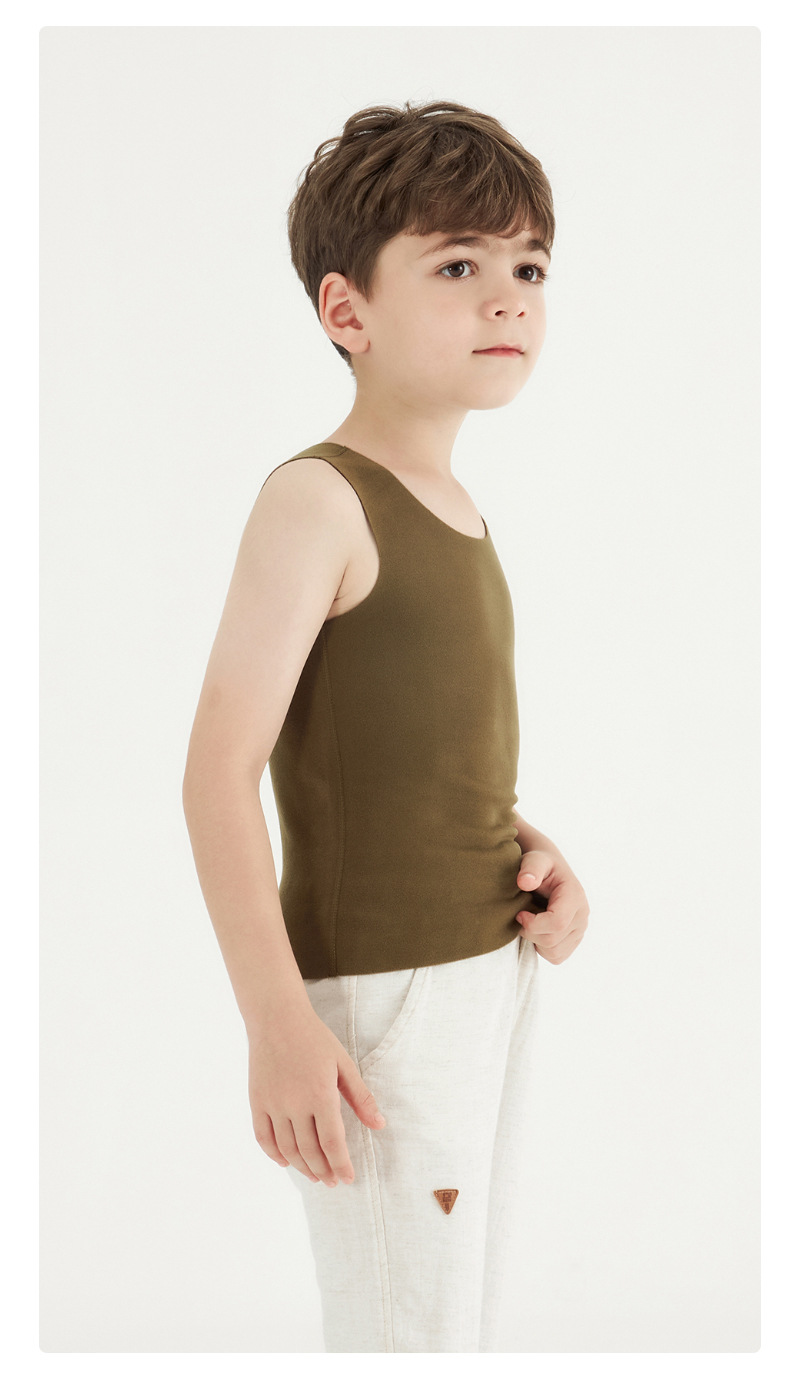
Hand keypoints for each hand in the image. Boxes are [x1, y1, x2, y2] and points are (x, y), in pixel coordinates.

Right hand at [247, 1005, 385, 1186]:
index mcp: (320, 1094)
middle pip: (310, 1151)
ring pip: (287, 1149)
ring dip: (302, 1167)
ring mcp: (273, 1104)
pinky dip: (274, 1154)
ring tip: (314, 1176)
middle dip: (323, 1171)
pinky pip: (263, 1137)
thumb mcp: (344, 1063)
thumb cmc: (315, 1038)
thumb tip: (380, 1125)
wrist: (277, 1018)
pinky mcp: (257, 1101)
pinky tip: (285, 1161)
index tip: (347, 1179)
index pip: (332, 1142)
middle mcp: (295, 1104)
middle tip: (332, 1181)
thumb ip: (361, 1097)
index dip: (340, 1164)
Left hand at [515, 848, 589, 964]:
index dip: (533, 924)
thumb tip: (525, 882)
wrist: (548, 869)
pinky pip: (557, 957)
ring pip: (554, 953)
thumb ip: (530, 868)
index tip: (519, 913)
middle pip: (553, 941)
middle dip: (530, 933)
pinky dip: (543, 948)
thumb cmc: (539, 864)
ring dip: (536, 941)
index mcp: (575, 896)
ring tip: (530, 923)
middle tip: (521, 917)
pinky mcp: (574, 940)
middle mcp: (582, 915)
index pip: (557, 923)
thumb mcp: (534, 860)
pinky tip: (537, 930)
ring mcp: (580, 930)